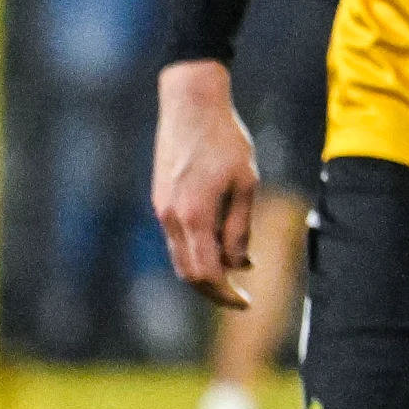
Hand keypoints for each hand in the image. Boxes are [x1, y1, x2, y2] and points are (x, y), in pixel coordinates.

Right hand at [151, 60, 259, 309]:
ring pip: (180, 257)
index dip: (226, 295)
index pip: (206, 274)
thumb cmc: (226, 141)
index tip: (247, 303)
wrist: (191, 105)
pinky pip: (178, 238)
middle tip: (242, 298)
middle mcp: (171, 218)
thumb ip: (240, 227)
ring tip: (238, 270)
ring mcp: (162, 210)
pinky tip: (222, 244)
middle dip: (214, 290)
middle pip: (188, 273)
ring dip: (206, 270)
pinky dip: (198, 250)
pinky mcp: (161, 200)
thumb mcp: (246, 184)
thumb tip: (240, 264)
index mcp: (194, 216)